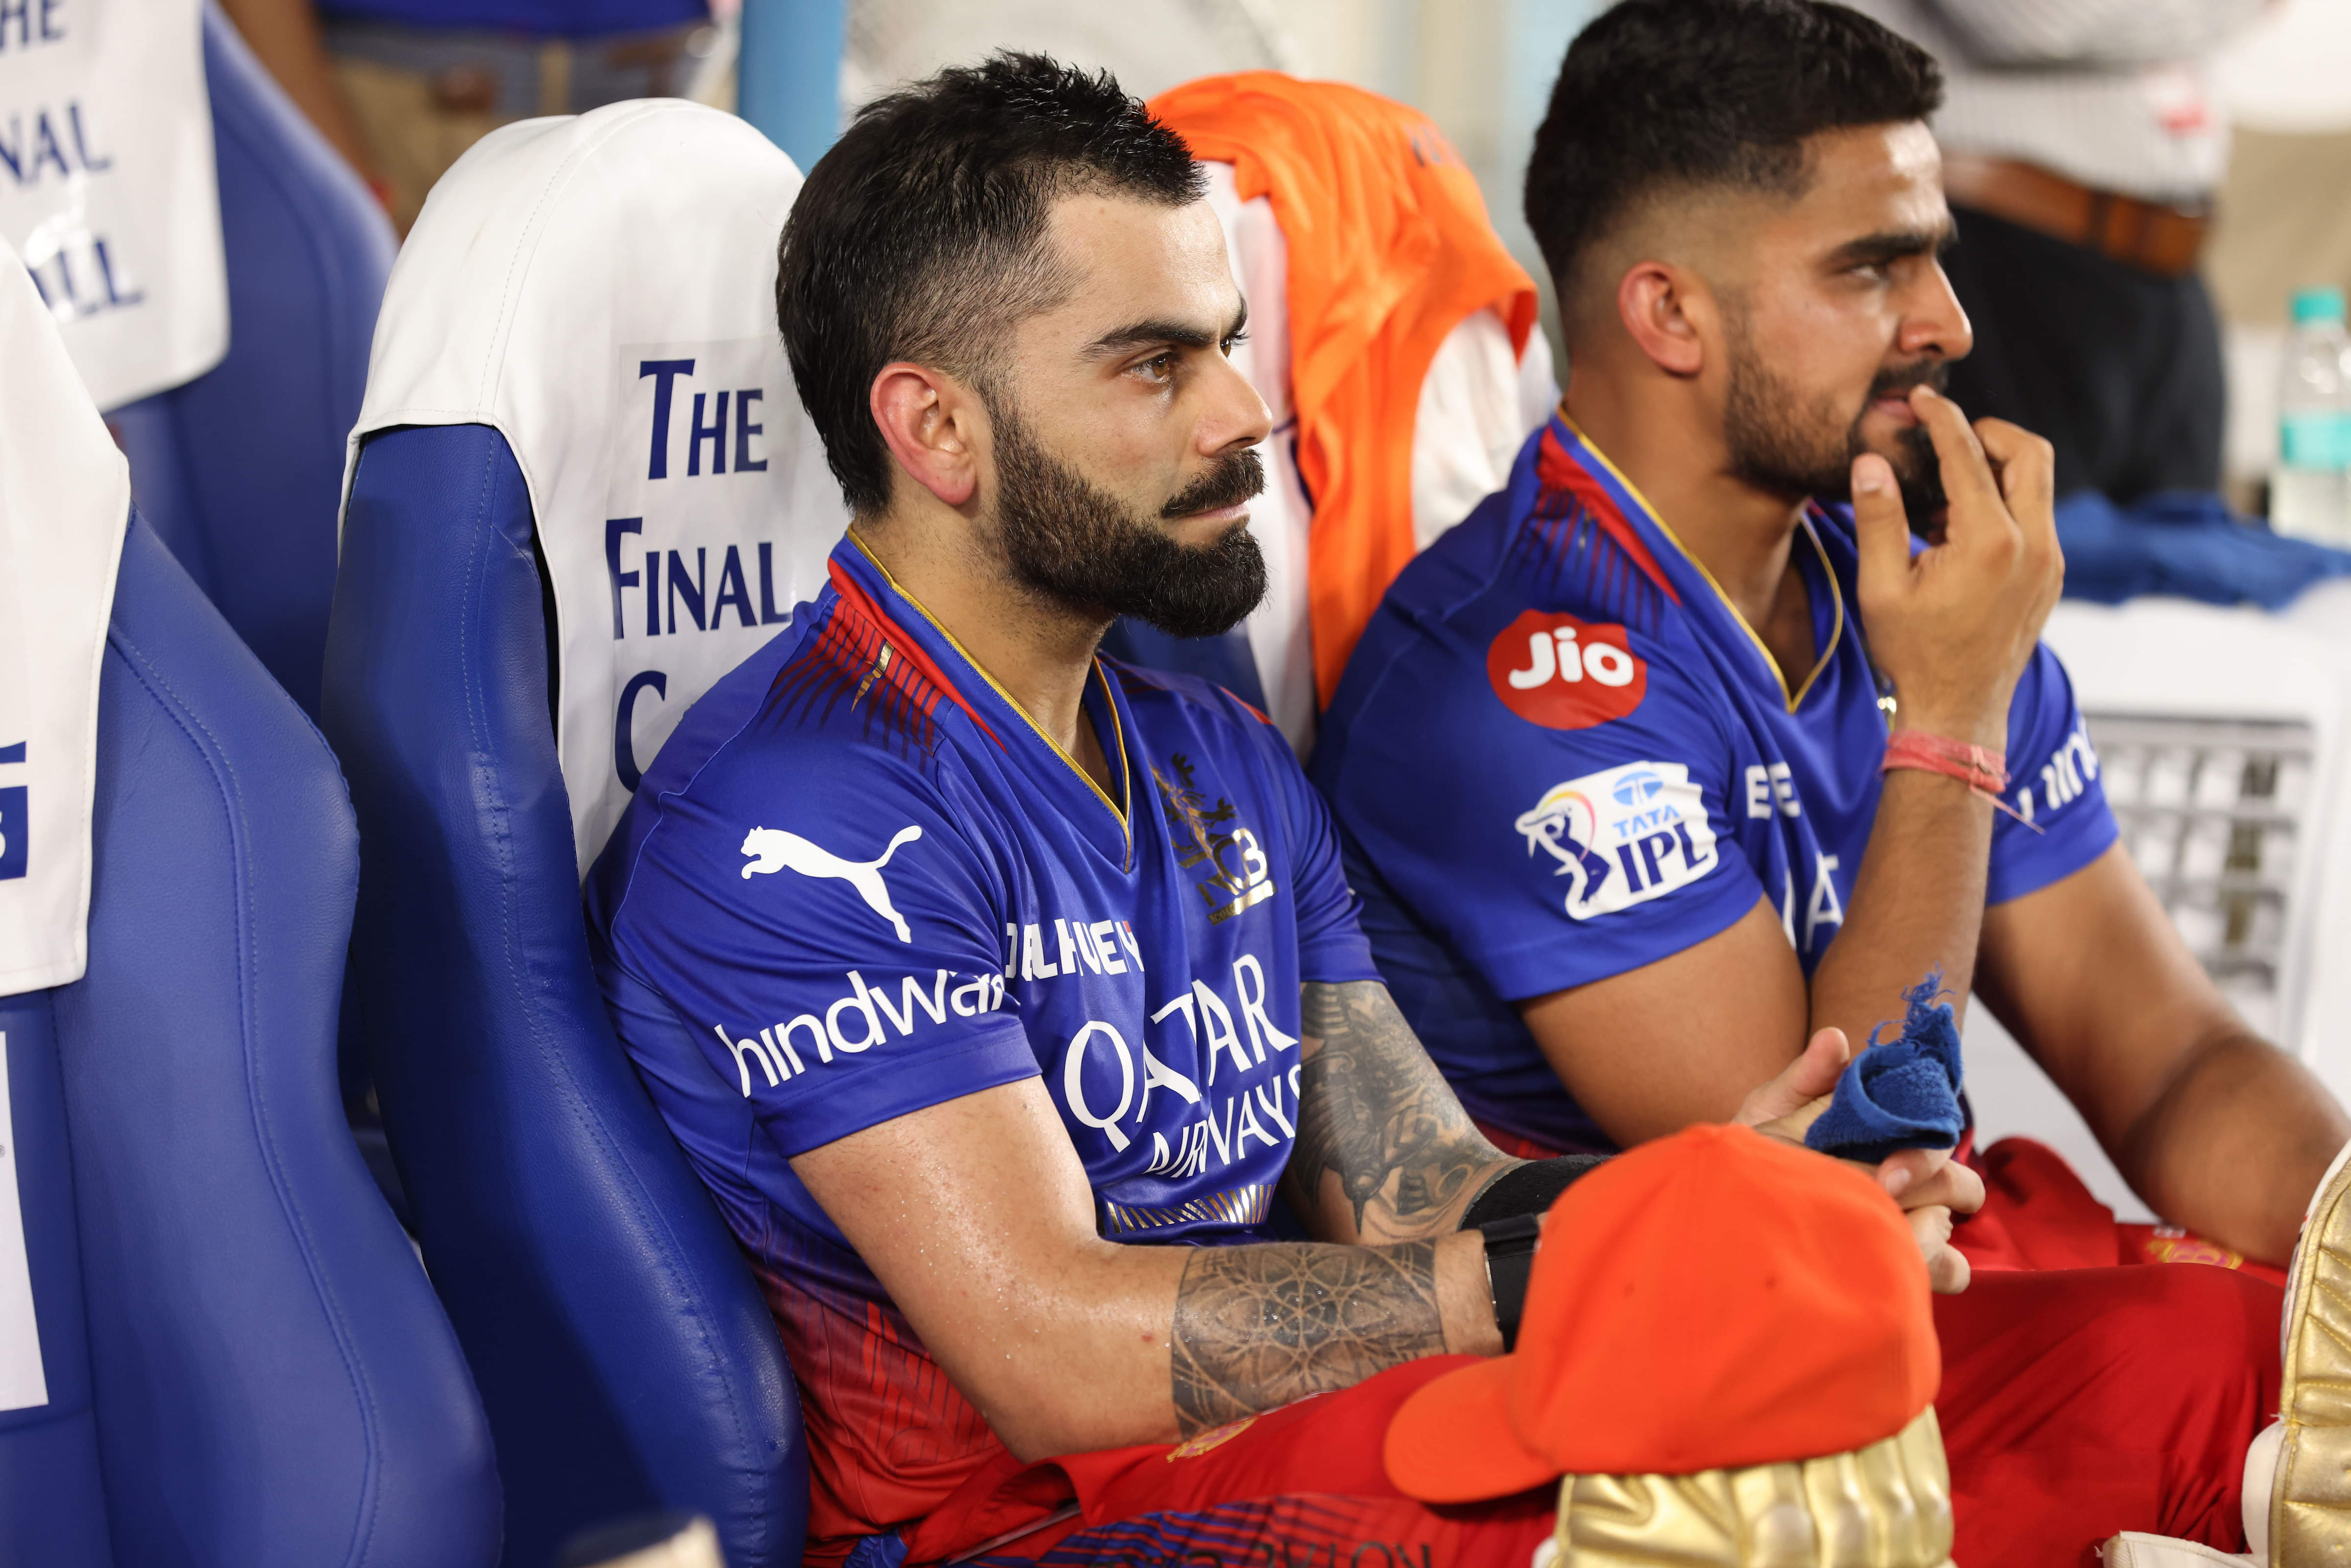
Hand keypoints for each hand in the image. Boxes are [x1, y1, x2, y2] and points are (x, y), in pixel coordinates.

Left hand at [1736, 1026, 1981, 1293]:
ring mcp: (1908, 1224)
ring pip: (1948, 1228)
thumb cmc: (1756, 1154)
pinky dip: (1929, 1268)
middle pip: (1957, 1183)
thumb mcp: (1771, 1112)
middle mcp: (1907, 1181)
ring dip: (1923, 1236)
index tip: (1888, 1170)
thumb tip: (1835, 1038)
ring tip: (1880, 1240)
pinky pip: (1948, 1269)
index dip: (1923, 1145)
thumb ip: (1806, 1077)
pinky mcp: (1903, 1263)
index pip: (1937, 1130)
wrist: (1729, 1206)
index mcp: (1887, 1136)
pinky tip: (1887, 1268)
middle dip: (1926, 1187)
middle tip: (1879, 1194)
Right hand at [1852, 386, 2060, 748]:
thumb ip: (1878, 519)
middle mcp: (2033, 545)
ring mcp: (2050, 561)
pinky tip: (1960, 531)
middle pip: (2029, 454)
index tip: (1922, 399)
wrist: (1958, 711)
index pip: (1968, 457)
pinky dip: (2004, 504)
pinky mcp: (2051, 575)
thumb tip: (1870, 464)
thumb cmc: (1913, 653)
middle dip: (1989, 433)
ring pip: (2037, 484)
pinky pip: (2036, 517)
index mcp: (1990, 543)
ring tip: (1943, 498)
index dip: (1942, 420)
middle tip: (1951, 434)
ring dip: (1995, 471)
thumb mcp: (1881, 586)